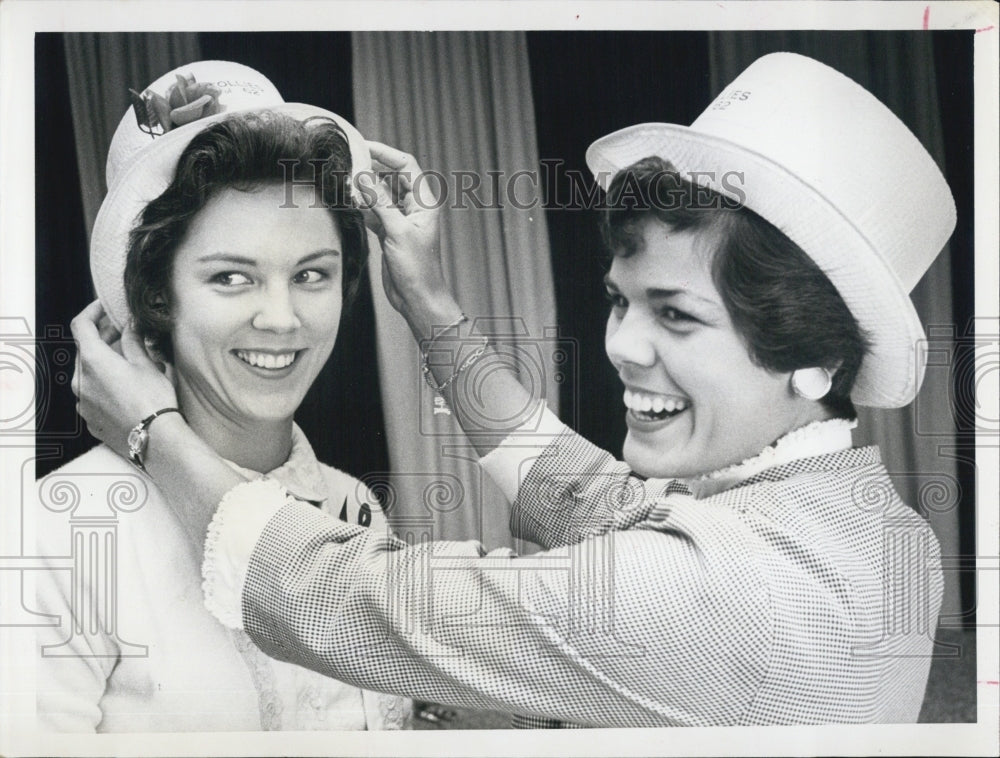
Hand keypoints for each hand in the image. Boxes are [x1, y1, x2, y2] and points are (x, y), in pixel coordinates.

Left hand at [70, 300, 177, 457]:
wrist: (155, 439)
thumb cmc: (153, 401)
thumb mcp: (146, 365)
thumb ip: (133, 341)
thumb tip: (130, 326)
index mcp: (92, 361)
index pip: (80, 326)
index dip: (91, 312)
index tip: (103, 307)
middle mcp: (80, 380)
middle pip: (84, 351)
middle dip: (103, 339)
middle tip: (124, 333)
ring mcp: (82, 402)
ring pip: (88, 374)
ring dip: (104, 364)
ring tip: (129, 364)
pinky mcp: (89, 419)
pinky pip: (92, 395)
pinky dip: (104, 386)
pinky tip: (125, 389)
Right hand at [357, 142, 458, 331]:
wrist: (418, 298)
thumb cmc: (417, 269)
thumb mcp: (397, 232)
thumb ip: (380, 203)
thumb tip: (363, 177)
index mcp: (424, 202)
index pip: (406, 166)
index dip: (385, 153)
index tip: (362, 146)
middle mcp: (414, 207)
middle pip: (392, 176)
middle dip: (372, 168)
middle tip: (348, 162)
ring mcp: (401, 219)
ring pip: (381, 193)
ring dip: (365, 188)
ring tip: (344, 181)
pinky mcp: (389, 232)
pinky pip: (374, 211)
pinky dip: (362, 206)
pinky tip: (348, 202)